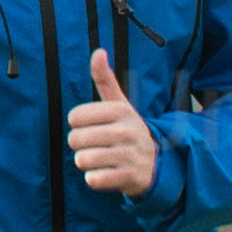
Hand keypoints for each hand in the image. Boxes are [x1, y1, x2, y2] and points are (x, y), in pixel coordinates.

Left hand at [63, 45, 159, 200]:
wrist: (156, 165)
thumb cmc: (129, 131)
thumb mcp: (120, 105)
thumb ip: (105, 79)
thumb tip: (98, 51)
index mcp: (121, 110)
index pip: (75, 116)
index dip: (78, 124)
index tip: (93, 126)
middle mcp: (126, 131)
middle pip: (75, 139)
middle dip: (80, 145)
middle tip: (97, 145)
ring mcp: (129, 155)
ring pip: (82, 160)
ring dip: (86, 163)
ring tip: (101, 160)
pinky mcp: (129, 178)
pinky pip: (93, 180)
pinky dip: (94, 179)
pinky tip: (106, 173)